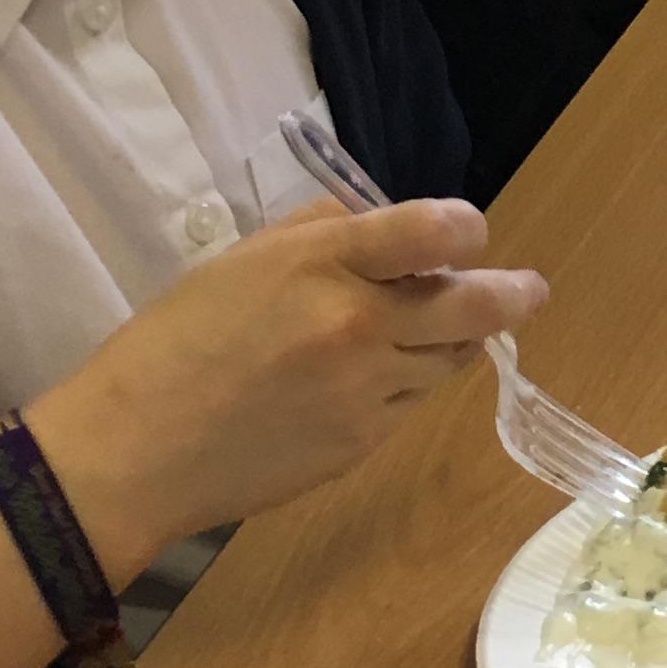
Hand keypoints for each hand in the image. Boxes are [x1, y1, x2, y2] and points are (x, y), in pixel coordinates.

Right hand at [29, 199, 546, 579]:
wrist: (137, 448)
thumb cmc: (174, 342)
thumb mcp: (240, 261)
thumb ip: (317, 231)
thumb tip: (373, 219)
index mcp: (323, 263)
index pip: (433, 229)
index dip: (466, 228)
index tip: (469, 233)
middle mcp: (360, 323)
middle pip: (474, 303)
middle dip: (513, 293)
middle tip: (529, 290)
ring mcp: (369, 388)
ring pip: (448, 357)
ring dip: (450, 340)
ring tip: (434, 330)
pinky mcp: (365, 441)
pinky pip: (412, 401)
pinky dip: (407, 383)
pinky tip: (369, 380)